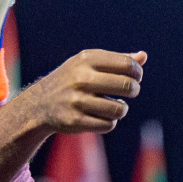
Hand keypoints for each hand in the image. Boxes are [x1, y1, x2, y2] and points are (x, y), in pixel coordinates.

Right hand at [12, 49, 146, 134]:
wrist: (39, 104)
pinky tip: (102, 117)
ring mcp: (78, 101)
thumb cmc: (72, 80)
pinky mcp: (76, 121)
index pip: (126, 64)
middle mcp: (81, 78)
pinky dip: (110, 122)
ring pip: (119, 109)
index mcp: (86, 60)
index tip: (135, 77)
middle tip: (131, 91)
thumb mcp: (88, 64)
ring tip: (116, 106)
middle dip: (134, 90)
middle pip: (127, 86)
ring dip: (122, 109)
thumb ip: (116, 60)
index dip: (137, 73)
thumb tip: (143, 56)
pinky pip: (108, 125)